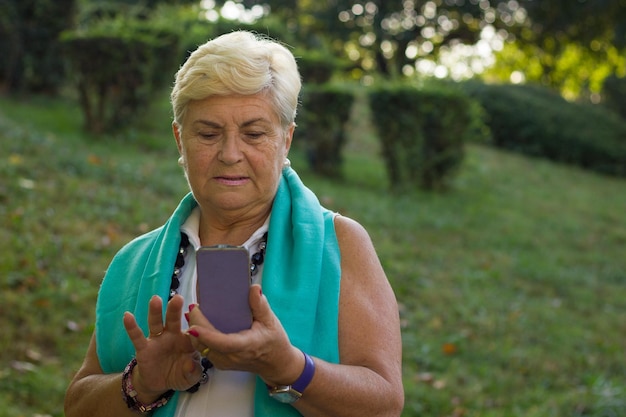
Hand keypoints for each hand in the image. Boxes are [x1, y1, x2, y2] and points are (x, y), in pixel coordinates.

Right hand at [123, 294, 202, 399]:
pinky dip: (132, 327)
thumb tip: (190, 365)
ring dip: (156, 312)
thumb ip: (193, 372)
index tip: (197, 312)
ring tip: (155, 299)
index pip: (192, 329)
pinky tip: (127, 316)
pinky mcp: (144, 348)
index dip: (195, 323)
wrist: (159, 384)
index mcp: (187, 339)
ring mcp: (157, 340)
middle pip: (173, 319)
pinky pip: (137, 337)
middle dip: (175, 309)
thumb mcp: (190, 377)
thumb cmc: (180, 374)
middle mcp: (172, 335)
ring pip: (156, 323)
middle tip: (178, 298)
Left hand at [187, 284, 303, 385]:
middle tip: (194, 306)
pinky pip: (203, 349)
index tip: (194, 324)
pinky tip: (198, 322)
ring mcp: (224, 362)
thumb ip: (260, 305)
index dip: (206, 334)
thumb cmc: (274, 343)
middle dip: (196, 324)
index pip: (223, 343)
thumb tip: (253, 288)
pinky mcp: (220, 362)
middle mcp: (232, 357)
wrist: (275, 364)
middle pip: (205, 343)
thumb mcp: (271, 321)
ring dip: (195, 329)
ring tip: (195, 311)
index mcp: (246, 346)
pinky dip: (198, 336)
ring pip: (201, 347)